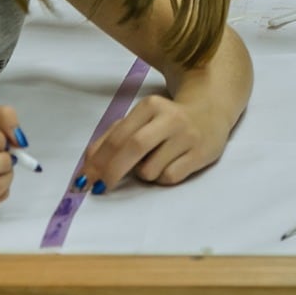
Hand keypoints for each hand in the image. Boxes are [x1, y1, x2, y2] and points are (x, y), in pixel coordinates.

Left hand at [79, 93, 223, 190]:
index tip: (84, 179)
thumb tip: (90, 162)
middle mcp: (170, 118)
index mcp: (150, 106)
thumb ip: (113, 136)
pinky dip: (163, 178)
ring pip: (150, 170)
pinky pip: (169, 178)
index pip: (118, 136)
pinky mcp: (201, 154)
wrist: (211, 112)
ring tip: (155, 161)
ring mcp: (188, 137)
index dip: (98, 161)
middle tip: (99, 188)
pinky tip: (171, 164)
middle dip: (112, 172)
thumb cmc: (166, 120)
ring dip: (144, 174)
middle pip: (133, 148)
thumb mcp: (140, 120)